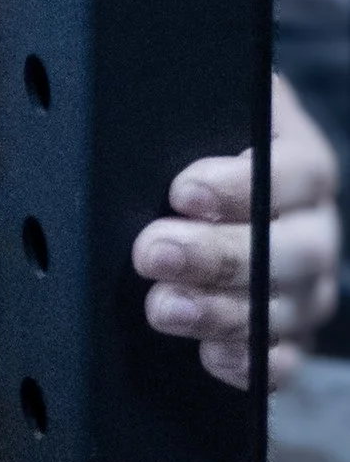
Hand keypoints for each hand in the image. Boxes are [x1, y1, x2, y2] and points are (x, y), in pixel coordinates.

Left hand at [132, 71, 340, 386]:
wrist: (222, 189)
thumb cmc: (207, 143)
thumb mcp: (211, 111)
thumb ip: (195, 105)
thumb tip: (144, 98)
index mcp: (304, 163)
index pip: (294, 173)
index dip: (238, 186)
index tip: (180, 192)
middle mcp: (317, 227)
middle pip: (291, 250)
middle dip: (217, 255)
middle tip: (151, 252)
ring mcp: (311, 287)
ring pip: (284, 309)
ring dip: (219, 311)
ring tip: (161, 307)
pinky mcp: (294, 334)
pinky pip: (285, 360)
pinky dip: (249, 362)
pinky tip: (209, 355)